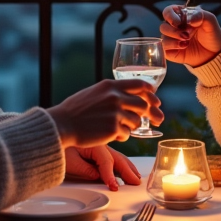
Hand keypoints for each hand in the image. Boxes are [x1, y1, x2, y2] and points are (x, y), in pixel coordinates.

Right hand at [47, 79, 162, 147]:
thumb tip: (133, 97)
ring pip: (137, 121)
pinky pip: (127, 134)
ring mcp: (115, 113)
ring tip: (118, 128)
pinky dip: (122, 136)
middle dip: (151, 113)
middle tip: (158, 119)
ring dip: (131, 126)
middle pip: (144, 104)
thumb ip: (112, 93)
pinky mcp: (114, 128)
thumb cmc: (76, 111)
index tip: (155, 99)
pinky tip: (111, 135)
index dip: (151, 92)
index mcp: (110, 85)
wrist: (62, 124)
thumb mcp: (94, 93)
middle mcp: (115, 97)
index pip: (140, 84)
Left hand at [64, 145, 141, 190]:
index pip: (106, 162)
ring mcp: (102, 146)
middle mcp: (101, 144)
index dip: (111, 176)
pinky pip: (114, 157)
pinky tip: (128, 170)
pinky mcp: (100, 150)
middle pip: (117, 158)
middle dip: (128, 171)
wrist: (53, 135)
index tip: (114, 187)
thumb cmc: (60, 147)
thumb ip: (86, 170)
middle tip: (135, 182)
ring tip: (136, 177)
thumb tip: (100, 177)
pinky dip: (123, 164)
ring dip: (129, 168)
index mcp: (94, 145)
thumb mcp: (70, 160)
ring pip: (118, 157)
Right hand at [159, 5, 220, 66]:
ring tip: (187, 41)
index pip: (168, 12)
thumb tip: (190, 19)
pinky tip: (183, 46)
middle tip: (187, 35)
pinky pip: (164, 48)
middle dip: (174, 31)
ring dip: (174, 39)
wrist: (215, 52)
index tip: (179, 22)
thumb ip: (201, 15)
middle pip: (163, 26)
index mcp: (180, 16)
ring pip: (163, 37)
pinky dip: (172, 46)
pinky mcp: (171, 51)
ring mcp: (172, 40)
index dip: (170, 16)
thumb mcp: (210, 21)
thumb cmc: (211, 34)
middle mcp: (174, 27)